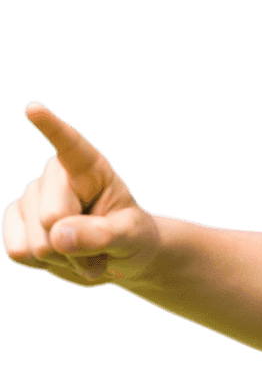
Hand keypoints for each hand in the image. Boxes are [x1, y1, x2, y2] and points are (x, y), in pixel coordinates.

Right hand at [2, 102, 160, 286]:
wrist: (117, 255)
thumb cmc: (131, 237)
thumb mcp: (131, 237)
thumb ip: (103, 235)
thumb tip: (57, 235)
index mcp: (88, 167)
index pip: (69, 144)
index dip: (51, 128)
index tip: (34, 109)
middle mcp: (53, 176)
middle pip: (51, 219)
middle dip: (78, 246)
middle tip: (101, 248)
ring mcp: (29, 199)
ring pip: (36, 243)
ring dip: (66, 260)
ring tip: (85, 252)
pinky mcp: (14, 224)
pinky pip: (20, 254)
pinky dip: (47, 267)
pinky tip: (62, 257)